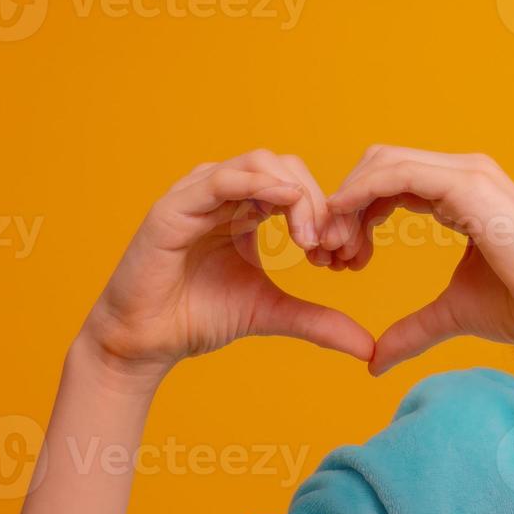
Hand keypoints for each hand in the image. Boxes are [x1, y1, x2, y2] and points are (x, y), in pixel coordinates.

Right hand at [80, 149, 374, 382]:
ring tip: (313, 240)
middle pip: (288, 169)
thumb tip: (368, 348)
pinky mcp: (174, 206)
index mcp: (247, 208)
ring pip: (260, 164)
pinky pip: (222, 178)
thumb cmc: (200, 318)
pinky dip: (259, 184)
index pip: (299, 186)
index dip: (329, 213)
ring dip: (297, 195)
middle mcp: (224, 192)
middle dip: (320, 203)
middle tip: (335, 246)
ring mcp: (198, 194)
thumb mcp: (272, 312)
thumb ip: (318, 321)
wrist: (145, 342)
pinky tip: (287, 204)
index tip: (346, 254)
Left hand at [324, 145, 513, 374]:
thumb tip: (374, 361)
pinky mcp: (468, 185)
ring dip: (347, 202)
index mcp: (462, 193)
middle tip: (328, 255)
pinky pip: (395, 174)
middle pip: (378, 165)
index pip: (391, 182)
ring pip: (381, 163)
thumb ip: (414, 329)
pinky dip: (360, 196)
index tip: (342, 261)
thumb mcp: (455, 314)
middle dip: (345, 205)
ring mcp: (467, 173)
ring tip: (334, 250)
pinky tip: (344, 229)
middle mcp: (463, 173)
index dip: (357, 214)